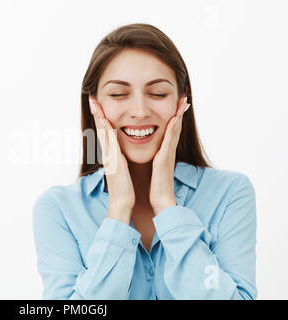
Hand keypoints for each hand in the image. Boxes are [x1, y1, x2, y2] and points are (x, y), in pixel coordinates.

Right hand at [88, 96, 134, 221]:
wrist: (122, 204)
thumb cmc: (124, 189)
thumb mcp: (121, 171)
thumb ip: (119, 161)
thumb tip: (118, 155)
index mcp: (110, 156)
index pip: (105, 134)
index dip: (101, 119)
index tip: (98, 106)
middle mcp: (107, 154)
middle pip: (100, 130)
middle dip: (97, 114)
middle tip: (92, 99)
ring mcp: (109, 158)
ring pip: (103, 134)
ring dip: (99, 118)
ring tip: (96, 104)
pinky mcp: (114, 162)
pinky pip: (110, 143)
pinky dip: (107, 131)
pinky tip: (105, 121)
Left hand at [150, 95, 190, 215]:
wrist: (161, 200)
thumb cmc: (157, 186)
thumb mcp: (157, 168)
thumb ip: (158, 159)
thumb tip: (157, 153)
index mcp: (165, 152)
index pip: (170, 131)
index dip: (175, 117)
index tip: (177, 104)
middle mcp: (168, 151)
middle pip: (176, 127)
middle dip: (180, 112)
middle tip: (185, 98)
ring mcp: (168, 154)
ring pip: (175, 131)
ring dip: (179, 116)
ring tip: (183, 103)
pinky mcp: (165, 159)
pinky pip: (169, 141)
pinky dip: (173, 130)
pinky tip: (174, 119)